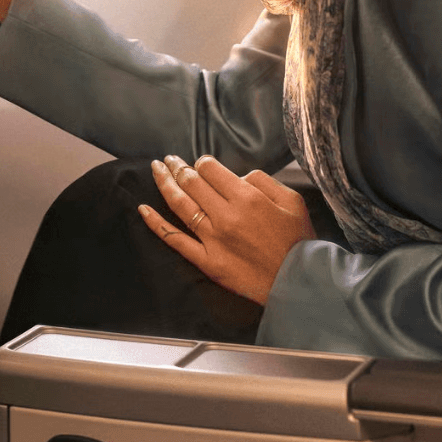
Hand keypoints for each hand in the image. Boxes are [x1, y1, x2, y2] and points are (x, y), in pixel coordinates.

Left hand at [139, 155, 316, 304]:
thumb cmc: (298, 241)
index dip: (202, 162)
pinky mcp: (207, 262)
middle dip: (177, 166)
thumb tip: (237, 176)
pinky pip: (175, 240)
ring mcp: (213, 240)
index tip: (202, 164)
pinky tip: (143, 209)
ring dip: (164, 183)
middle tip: (168, 159)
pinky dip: (156, 223)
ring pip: (180, 205)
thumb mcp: (292, 200)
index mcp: (247, 198)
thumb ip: (263, 180)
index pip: (210, 169)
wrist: (299, 282)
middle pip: (191, 182)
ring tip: (156, 170)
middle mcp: (226, 216)